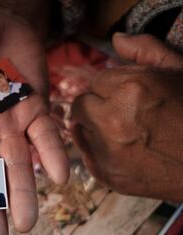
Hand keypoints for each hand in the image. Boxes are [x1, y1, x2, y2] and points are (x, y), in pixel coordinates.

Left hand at [72, 33, 182, 200]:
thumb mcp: (180, 73)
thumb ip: (146, 51)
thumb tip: (116, 40)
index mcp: (132, 90)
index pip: (97, 80)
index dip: (113, 87)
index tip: (129, 96)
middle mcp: (112, 121)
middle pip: (81, 105)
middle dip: (98, 105)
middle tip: (123, 113)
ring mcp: (107, 151)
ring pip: (80, 130)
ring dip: (95, 128)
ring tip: (125, 133)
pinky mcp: (106, 175)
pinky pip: (86, 154)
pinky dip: (98, 151)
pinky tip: (122, 150)